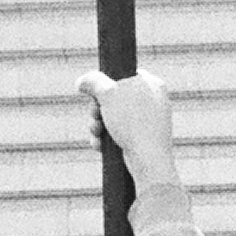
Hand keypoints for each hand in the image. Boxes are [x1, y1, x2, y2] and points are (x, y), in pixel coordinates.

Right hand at [79, 70, 176, 190]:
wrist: (149, 160)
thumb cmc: (133, 123)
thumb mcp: (109, 94)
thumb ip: (93, 82)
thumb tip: (81, 81)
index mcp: (152, 84)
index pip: (124, 75)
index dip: (106, 83)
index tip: (96, 91)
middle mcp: (153, 101)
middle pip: (115, 98)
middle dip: (97, 108)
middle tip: (95, 113)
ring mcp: (148, 122)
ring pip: (114, 118)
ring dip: (98, 125)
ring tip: (96, 132)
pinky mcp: (142, 139)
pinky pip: (119, 134)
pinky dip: (106, 138)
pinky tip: (100, 145)